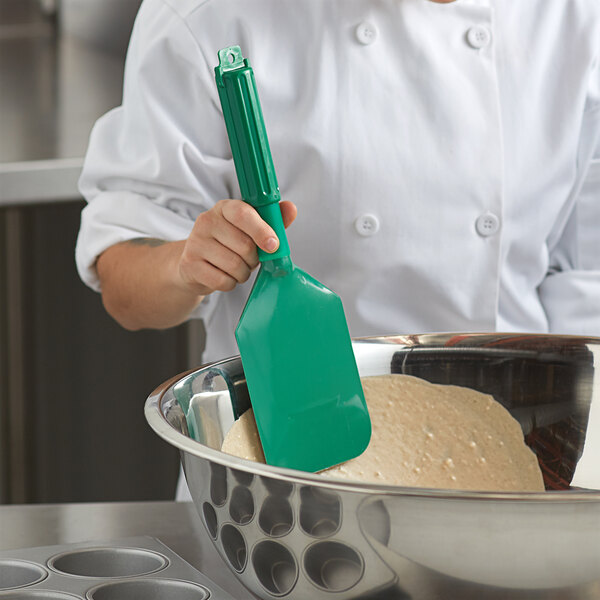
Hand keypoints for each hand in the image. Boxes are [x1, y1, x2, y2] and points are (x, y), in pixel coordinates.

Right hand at [177, 199, 296, 294]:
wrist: (196, 263)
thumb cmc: (229, 244)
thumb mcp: (250, 230)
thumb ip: (272, 220)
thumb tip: (291, 208)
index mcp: (224, 208)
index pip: (243, 214)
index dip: (262, 230)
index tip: (273, 245)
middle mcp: (206, 221)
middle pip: (244, 245)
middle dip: (254, 259)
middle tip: (250, 259)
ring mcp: (195, 243)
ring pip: (234, 266)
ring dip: (243, 273)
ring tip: (237, 268)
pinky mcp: (190, 265)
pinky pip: (223, 281)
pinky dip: (230, 283)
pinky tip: (225, 276)